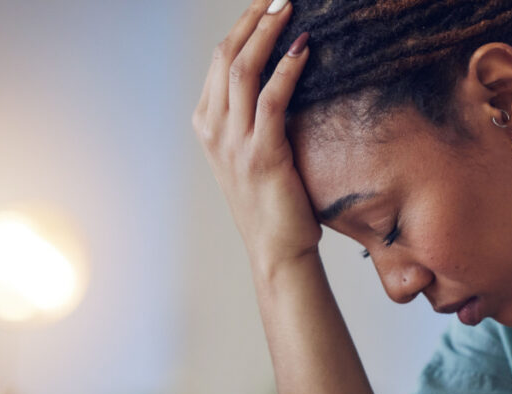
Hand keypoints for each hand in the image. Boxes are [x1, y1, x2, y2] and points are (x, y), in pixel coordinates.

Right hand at [192, 0, 318, 271]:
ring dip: (268, 32)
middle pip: (227, 56)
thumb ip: (253, 120)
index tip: (264, 7)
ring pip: (244, 70)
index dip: (242, 29)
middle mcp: (214, 131)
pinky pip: (272, 99)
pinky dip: (288, 68)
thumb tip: (279, 81)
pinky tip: (305, 48)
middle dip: (252, 20)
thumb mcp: (250, 156)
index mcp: (207, 127)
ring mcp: (234, 143)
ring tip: (289, 7)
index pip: (219, 63)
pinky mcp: (262, 155)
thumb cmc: (272, 205)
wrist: (276, 250)